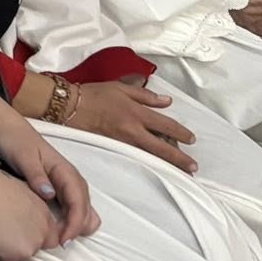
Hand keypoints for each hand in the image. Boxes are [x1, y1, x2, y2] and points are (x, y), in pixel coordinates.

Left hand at [0, 89, 97, 243]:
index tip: (64, 239)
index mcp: (64, 170)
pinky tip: (56, 226)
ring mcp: (63, 180)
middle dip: (77, 227)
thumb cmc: (14, 138)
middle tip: (62, 243)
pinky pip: (69, 203)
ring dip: (75, 223)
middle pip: (84, 206)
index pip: (79, 201)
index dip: (75, 222)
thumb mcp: (23, 155)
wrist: (4, 125)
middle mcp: (68, 176)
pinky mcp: (54, 184)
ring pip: (80, 206)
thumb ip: (36, 175)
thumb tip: (50, 195)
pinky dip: (69, 217)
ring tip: (61, 239)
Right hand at [0, 162, 70, 260]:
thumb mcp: (18, 187)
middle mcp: (44, 228)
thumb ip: (28, 204)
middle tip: (10, 233)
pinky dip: (2, 253)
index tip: (23, 230)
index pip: (51, 232)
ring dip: (15, 248)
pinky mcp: (19, 253)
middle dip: (29, 242)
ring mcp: (34, 242)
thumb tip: (21, 210)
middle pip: (43, 245)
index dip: (36, 232)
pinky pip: (11, 259)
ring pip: (27, 253)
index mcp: (44, 210)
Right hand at [67, 79, 197, 173]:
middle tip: (193, 167)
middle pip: (162, 148)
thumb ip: (145, 95)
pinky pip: (136, 157)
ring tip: (180, 173)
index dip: (181, 133)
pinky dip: (148, 163)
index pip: (166, 125)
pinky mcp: (114, 149)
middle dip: (180, 159)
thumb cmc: (93, 94)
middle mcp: (133, 130)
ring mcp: (123, 142)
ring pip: (151, 156)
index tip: (191, 139)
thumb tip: (166, 101)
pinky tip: (155, 168)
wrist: (68, 106)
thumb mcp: (120, 88)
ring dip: (167, 165)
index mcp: (136, 112)